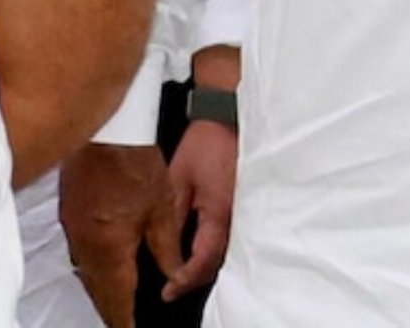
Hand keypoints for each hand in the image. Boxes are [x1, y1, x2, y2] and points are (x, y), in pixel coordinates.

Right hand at [59, 142, 180, 327]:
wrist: (108, 125)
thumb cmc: (137, 161)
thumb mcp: (162, 208)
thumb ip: (167, 249)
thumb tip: (174, 278)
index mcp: (109, 248)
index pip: (116, 301)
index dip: (124, 321)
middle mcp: (84, 244)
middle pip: (97, 292)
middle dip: (112, 310)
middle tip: (125, 321)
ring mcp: (72, 228)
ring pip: (85, 273)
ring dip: (101, 289)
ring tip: (118, 302)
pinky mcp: (68, 212)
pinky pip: (78, 252)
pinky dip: (92, 266)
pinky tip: (104, 266)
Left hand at [162, 120, 236, 300]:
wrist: (228, 119)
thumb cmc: (206, 143)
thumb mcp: (179, 178)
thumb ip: (173, 215)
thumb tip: (163, 247)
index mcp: (219, 212)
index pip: (203, 260)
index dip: (184, 280)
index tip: (168, 290)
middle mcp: (237, 219)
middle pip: (217, 264)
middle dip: (194, 279)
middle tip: (173, 287)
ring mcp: (244, 214)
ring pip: (226, 254)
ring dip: (205, 267)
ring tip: (182, 274)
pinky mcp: (246, 207)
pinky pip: (232, 239)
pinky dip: (215, 251)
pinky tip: (201, 252)